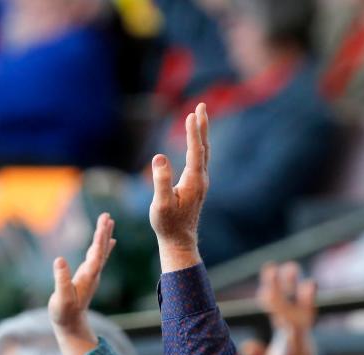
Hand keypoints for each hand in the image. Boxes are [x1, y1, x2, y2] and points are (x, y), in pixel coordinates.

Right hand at [48, 212, 115, 339]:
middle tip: (107, 216)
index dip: (100, 239)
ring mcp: (92, 275)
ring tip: (109, 221)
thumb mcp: (61, 297)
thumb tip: (59, 260)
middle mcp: (93, 274)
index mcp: (87, 277)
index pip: (96, 255)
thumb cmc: (64, 312)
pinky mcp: (89, 276)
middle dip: (103, 232)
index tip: (103, 224)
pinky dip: (104, 247)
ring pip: (101, 252)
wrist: (71, 324)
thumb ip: (61, 279)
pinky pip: (99, 257)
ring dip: (104, 236)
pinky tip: (110, 240)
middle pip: (101, 250)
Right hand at [149, 103, 209, 270]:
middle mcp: (201, 179)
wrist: (179, 240)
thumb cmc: (167, 224)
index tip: (192, 114)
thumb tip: (159, 157)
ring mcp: (201, 182)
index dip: (193, 132)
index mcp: (193, 181)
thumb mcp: (160, 204)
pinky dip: (198, 145)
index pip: (195, 151)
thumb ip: (161, 181)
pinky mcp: (197, 185)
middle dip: (202, 126)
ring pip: (203, 152)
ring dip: (201, 133)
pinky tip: (196, 141)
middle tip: (201, 106)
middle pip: (203, 147)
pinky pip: (200, 159)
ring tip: (200, 116)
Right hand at [242, 262, 317, 354]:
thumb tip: (249, 345)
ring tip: (286, 266)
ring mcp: (300, 345)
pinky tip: (278, 290)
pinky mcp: (295, 347)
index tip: (264, 291)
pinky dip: (286, 303)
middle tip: (283, 267)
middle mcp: (301, 346)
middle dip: (288, 290)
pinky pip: (292, 319)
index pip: (290, 324)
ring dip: (289, 290)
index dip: (279, 306)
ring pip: (296, 312)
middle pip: (297, 311)